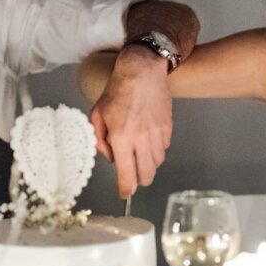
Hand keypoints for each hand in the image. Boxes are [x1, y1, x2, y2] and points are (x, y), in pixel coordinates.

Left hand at [89, 44, 172, 197]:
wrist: (142, 71)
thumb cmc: (116, 91)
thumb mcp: (97, 114)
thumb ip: (100, 140)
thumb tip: (111, 158)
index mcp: (121, 139)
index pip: (127, 175)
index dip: (126, 189)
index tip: (124, 193)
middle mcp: (141, 140)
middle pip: (147, 174)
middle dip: (140, 180)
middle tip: (133, 177)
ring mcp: (157, 134)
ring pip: (157, 162)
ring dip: (148, 164)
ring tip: (140, 155)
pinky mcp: (168, 127)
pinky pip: (164, 147)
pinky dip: (156, 149)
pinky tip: (148, 140)